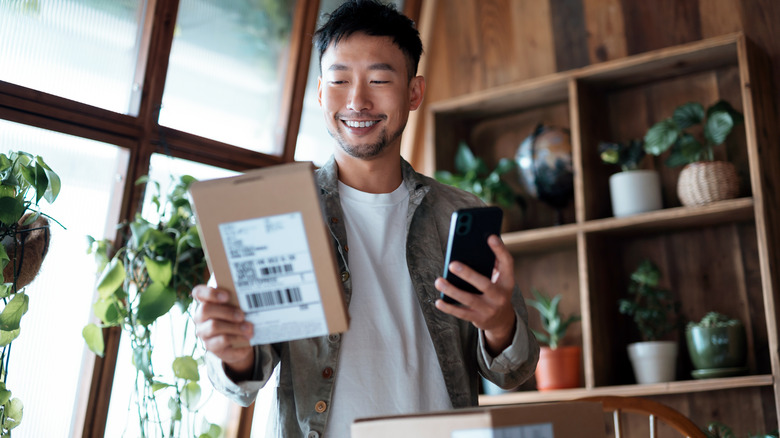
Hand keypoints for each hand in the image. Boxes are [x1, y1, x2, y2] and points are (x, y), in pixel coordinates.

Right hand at [192, 285, 254, 379]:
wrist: (239, 342)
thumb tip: (250, 297)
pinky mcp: (211, 346)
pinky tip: (247, 338)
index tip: (227, 296)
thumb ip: (237, 301)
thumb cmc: (236, 318)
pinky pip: (223, 342)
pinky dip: (237, 339)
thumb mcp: (237, 308)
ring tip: (249, 328)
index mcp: (205, 302)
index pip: (198, 292)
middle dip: (226, 311)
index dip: (210, 293)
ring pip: (214, 326)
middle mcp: (200, 317)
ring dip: (234, 327)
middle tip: (242, 315)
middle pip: (206, 309)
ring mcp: (204, 333)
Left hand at [434, 235, 516, 354]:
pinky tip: (439, 301)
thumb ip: (492, 262)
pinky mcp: (478, 319)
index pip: (507, 263)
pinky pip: (461, 313)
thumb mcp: (500, 278)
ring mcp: (489, 309)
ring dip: (452, 291)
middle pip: (484, 284)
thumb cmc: (496, 290)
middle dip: (468, 274)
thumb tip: (475, 244)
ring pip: (469, 300)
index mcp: (507, 281)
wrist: (502, 320)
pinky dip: (449, 307)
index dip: (500, 250)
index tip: (490, 236)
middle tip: (452, 264)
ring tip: (439, 281)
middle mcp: (500, 296)